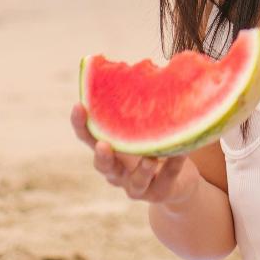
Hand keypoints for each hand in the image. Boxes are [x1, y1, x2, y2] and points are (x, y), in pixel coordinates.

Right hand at [70, 104, 193, 205]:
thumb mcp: (146, 128)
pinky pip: (166, 180)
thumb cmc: (156, 147)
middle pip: (103, 166)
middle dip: (102, 157)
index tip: (79, 106)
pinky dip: (173, 167)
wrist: (179, 183)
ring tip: (150, 158)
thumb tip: (148, 65)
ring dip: (141, 170)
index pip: (88, 137)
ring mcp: (137, 187)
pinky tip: (181, 154)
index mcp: (111, 150)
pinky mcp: (159, 194)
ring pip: (134, 182)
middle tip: (104, 145)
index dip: (80, 124)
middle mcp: (118, 171)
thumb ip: (141, 108)